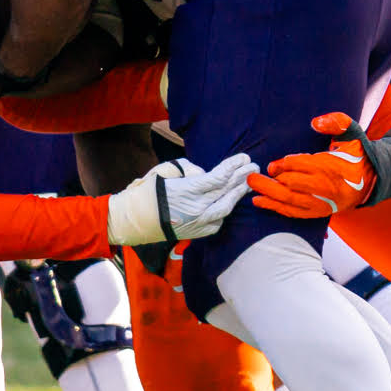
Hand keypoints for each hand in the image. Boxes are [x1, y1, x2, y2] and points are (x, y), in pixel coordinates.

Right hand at [105, 154, 255, 247]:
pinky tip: (231, 201)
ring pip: (227, 207)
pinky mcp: (198, 233)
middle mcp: (198, 208)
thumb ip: (189, 169)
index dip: (234, 166)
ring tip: (248, 182)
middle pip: (227, 190)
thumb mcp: (166, 171)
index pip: (219, 176)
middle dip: (242, 177)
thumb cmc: (148, 192)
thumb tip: (204, 174)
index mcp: (189, 190)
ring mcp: (199, 222)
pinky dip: (225, 210)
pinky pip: (218, 221)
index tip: (244, 157)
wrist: (135, 220)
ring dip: (239, 194)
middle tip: (254, 166)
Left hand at [248, 113, 376, 217]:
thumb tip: (315, 122)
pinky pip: (295, 212)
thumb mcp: (351, 133)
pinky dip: (277, 208)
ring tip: (252, 190)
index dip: (283, 165)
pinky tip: (261, 202)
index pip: (301, 165)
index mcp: (330, 166)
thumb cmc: (355, 156)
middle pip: (292, 186)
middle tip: (251, 177)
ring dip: (269, 196)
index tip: (272, 165)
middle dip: (269, 183)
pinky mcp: (319, 211)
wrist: (370, 181)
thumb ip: (336, 122)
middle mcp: (325, 186)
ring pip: (291, 201)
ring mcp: (322, 202)